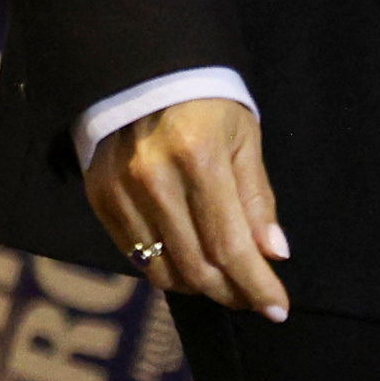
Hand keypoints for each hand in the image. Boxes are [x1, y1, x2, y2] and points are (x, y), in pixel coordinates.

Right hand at [84, 95, 289, 321]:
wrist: (143, 71)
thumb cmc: (206, 101)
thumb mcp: (244, 137)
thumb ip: (257, 198)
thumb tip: (274, 254)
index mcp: (199, 159)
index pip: (230, 245)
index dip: (257, 284)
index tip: (278, 309)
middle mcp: (155, 181)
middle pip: (198, 266)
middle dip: (233, 292)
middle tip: (255, 299)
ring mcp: (122, 193)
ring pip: (165, 271)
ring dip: (201, 288)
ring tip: (226, 283)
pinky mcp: (100, 199)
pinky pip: (136, 257)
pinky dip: (168, 271)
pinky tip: (189, 265)